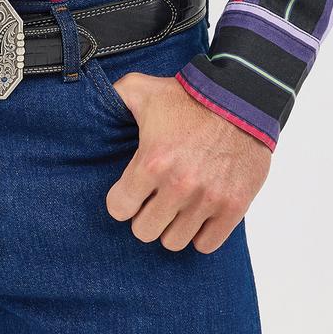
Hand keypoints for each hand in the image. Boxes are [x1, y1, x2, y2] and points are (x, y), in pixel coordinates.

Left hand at [101, 70, 271, 251]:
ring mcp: (207, 199)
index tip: (130, 193)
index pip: (119, 209)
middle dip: (145, 217)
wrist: (240, 99)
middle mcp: (178, 185)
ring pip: (174, 242)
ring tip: (176, 208)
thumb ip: (114, 96)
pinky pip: (206, 245)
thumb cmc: (189, 96)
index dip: (122, 202)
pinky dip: (200, 234)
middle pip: (144, 231)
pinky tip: (197, 216)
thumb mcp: (143, 89)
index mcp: (152, 161)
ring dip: (172, 226)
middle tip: (153, 201)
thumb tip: (92, 102)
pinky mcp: (233, 207)